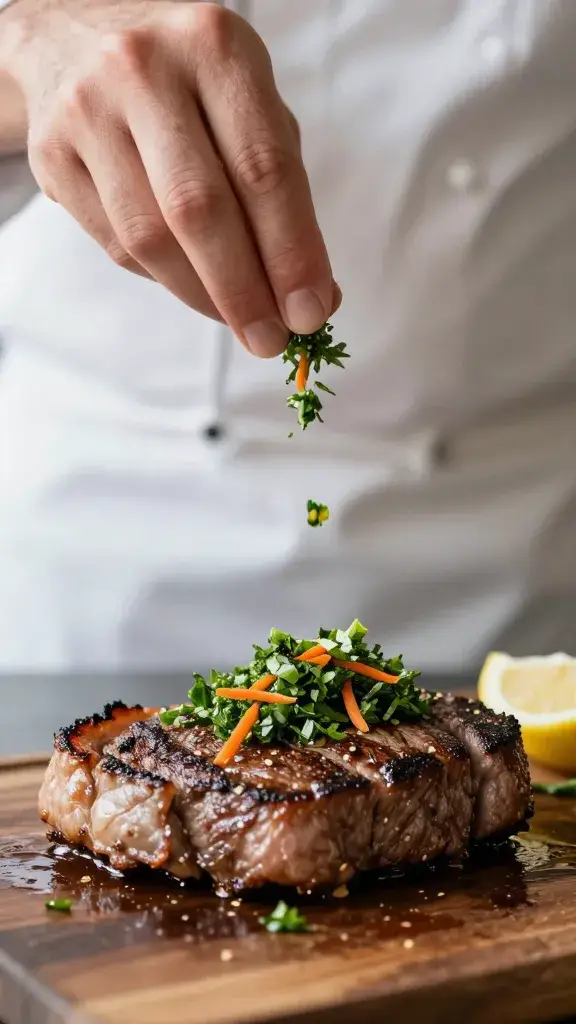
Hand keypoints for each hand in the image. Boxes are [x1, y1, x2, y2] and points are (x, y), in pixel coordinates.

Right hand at [2, 0, 339, 354]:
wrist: (75, 39)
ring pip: (149, 237)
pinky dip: (163, 279)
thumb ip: (285, 192)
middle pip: (199, 209)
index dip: (291, 252)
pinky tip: (193, 284)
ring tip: (239, 321)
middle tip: (272, 340)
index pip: (263, 169)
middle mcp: (143, 69)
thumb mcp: (248, 105)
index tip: (311, 313)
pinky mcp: (53, 154)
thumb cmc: (188, 85)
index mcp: (214, 47)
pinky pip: (116, 244)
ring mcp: (87, 110)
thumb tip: (314, 295)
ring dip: (202, 297)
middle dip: (244, 291)